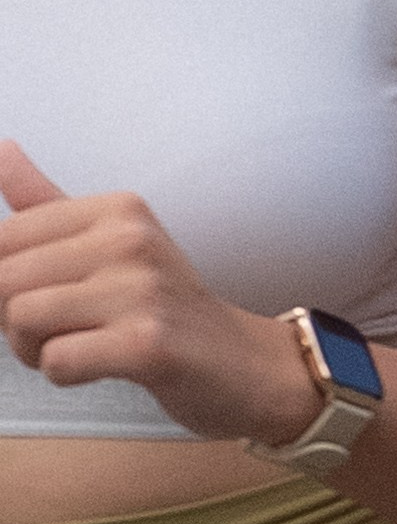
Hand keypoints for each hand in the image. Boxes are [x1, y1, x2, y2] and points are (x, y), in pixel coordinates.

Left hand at [0, 145, 325, 444]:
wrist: (245, 364)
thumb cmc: (169, 308)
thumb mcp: (113, 242)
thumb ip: (47, 201)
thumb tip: (2, 149)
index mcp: (116, 209)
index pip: (5, 236)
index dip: (5, 280)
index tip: (46, 296)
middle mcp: (129, 240)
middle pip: (5, 278)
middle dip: (12, 320)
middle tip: (59, 331)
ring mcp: (141, 291)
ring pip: (21, 318)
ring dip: (33, 350)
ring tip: (77, 349)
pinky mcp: (148, 344)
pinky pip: (57, 360)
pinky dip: (62, 374)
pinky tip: (97, 367)